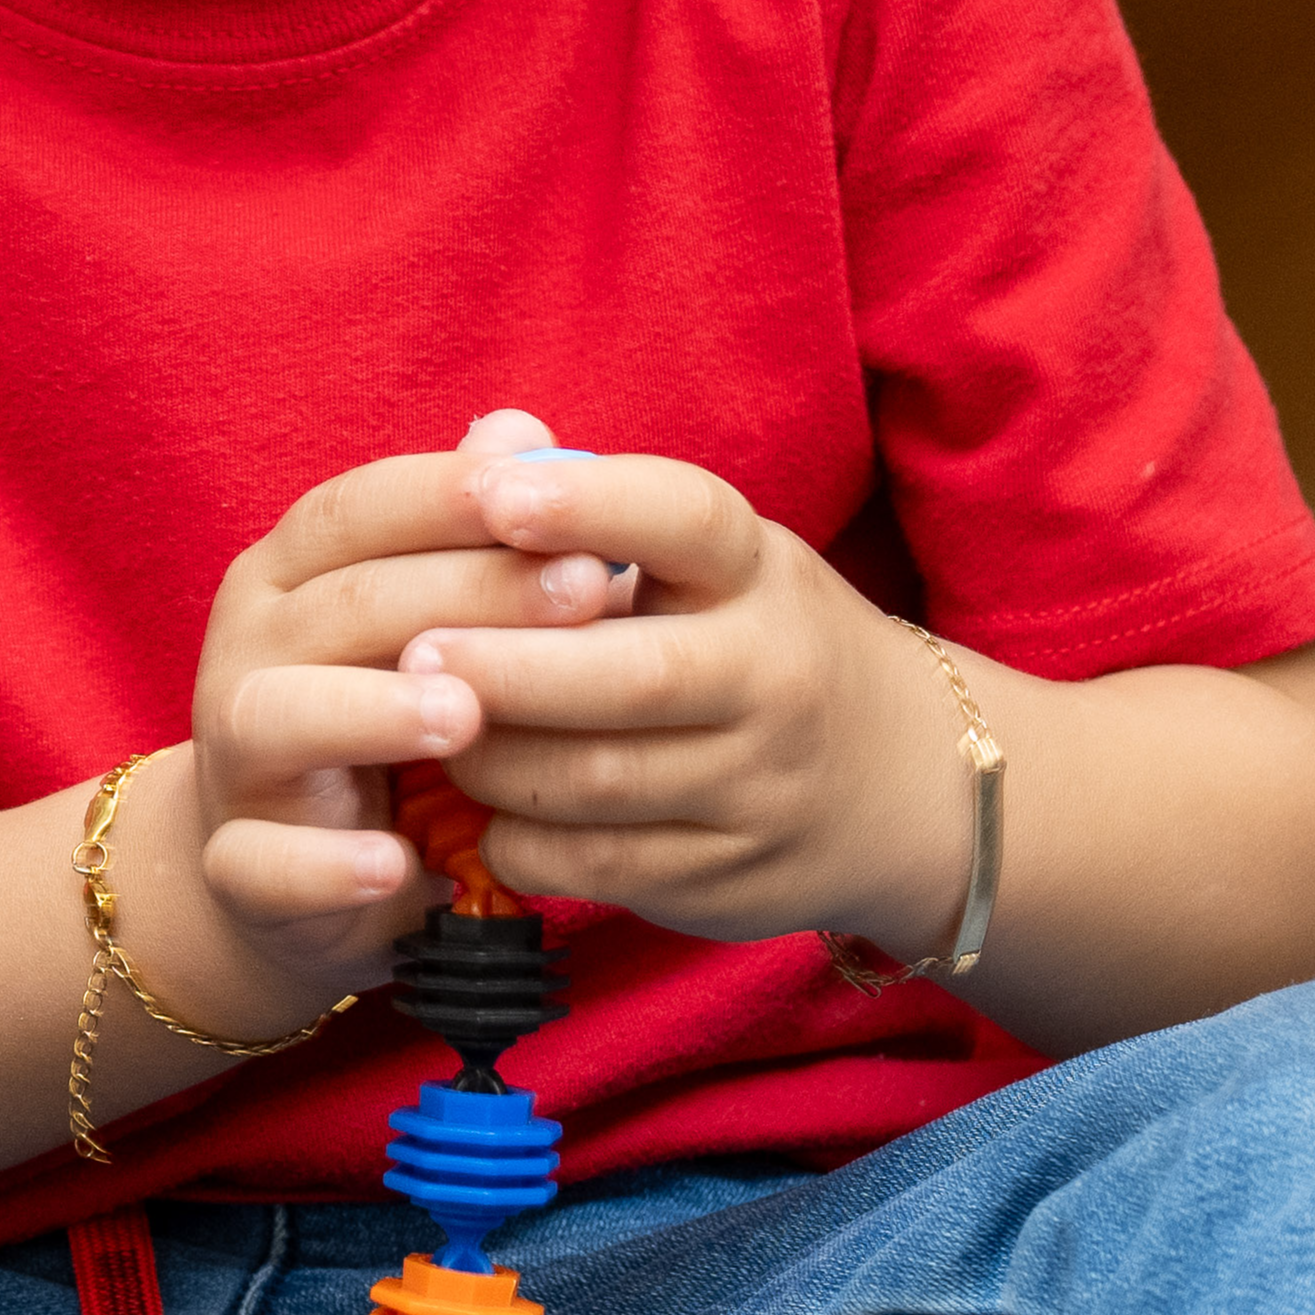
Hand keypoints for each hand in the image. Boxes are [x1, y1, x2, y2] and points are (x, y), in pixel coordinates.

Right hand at [170, 409, 645, 1009]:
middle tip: (588, 593)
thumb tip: (521, 430)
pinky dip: (323, 865)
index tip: (560, 489)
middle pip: (345, 602)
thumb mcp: (426, 618)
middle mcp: (247, 648)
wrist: (288, 870)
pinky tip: (397, 865)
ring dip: (371, 712)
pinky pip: (263, 863)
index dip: (454, 493)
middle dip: (467, 592)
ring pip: (278, 716)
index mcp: (291, 573)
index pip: (361, 507)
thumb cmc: (381, 708)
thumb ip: (469, 533)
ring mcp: (234, 757)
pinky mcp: (239, 863)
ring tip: (466, 717)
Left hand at [408, 451, 967, 950]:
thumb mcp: (712, 563)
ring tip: (429, 726)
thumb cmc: (757, 643)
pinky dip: (519, 837)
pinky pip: (596, 863)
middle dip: (505, 665)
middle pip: (627, 675)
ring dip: (493, 757)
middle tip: (410, 651)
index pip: (684, 519)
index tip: (491, 496)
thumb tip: (488, 437)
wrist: (904, 782)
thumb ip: (599, 507)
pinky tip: (480, 809)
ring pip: (598, 780)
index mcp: (759, 574)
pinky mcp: (730, 877)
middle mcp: (773, 676)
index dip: (587, 503)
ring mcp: (758, 785)